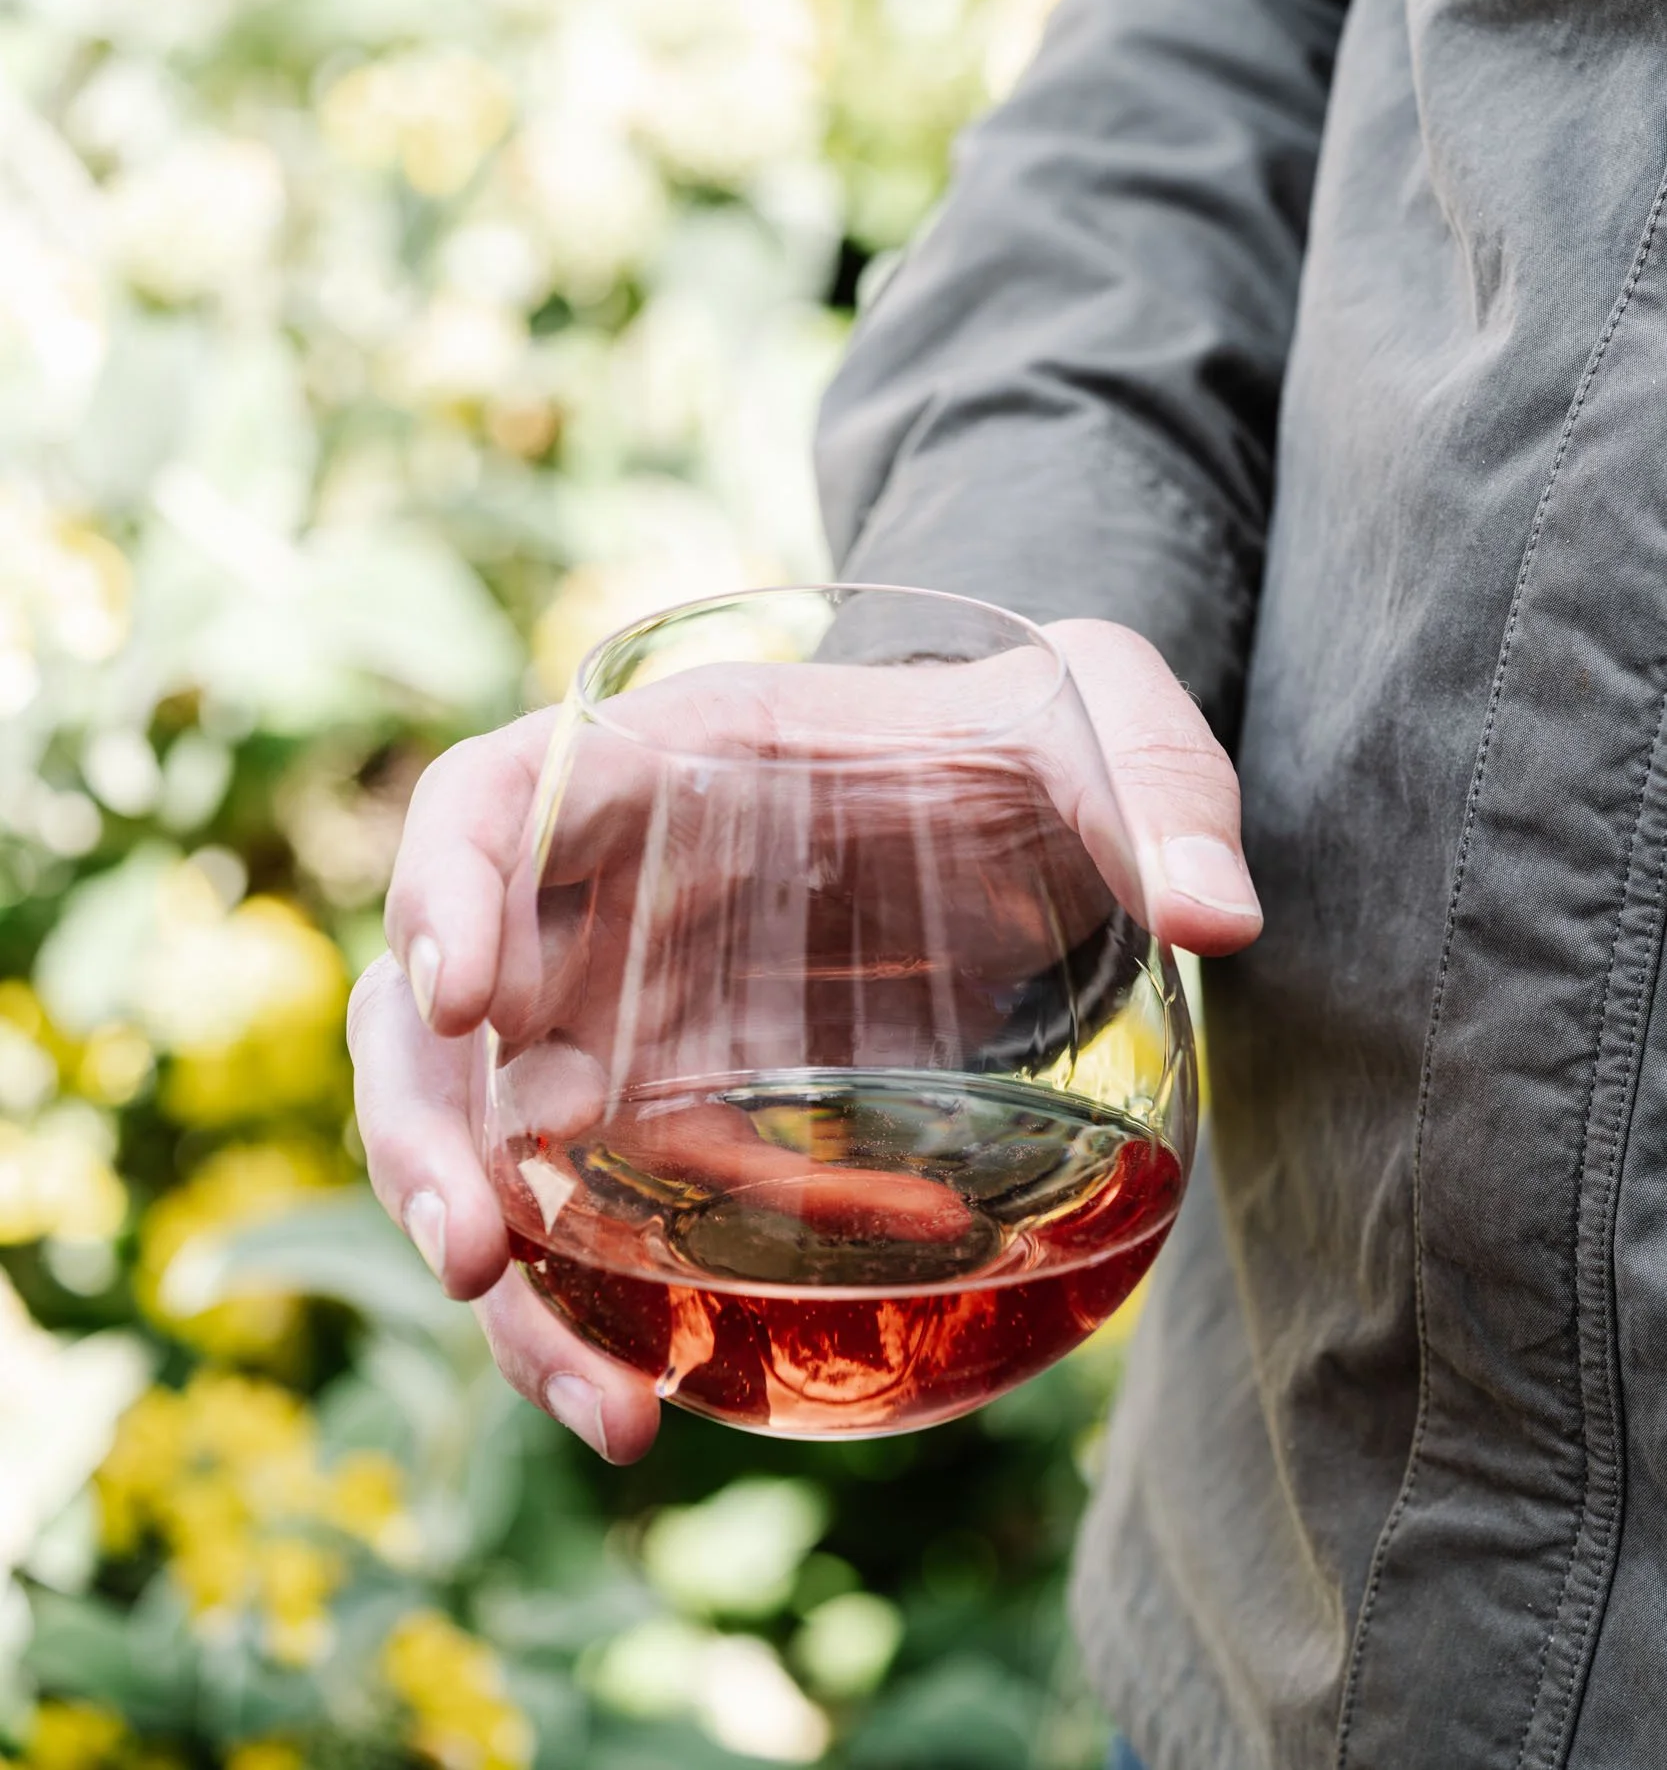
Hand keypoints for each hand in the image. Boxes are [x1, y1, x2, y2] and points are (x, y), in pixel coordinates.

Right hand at [347, 618, 1260, 1461]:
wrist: (1017, 823)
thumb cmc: (1031, 746)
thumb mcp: (1106, 719)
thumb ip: (1161, 785)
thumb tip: (1225, 916)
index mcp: (656, 763)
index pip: (487, 803)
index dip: (443, 888)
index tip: (466, 991)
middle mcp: (600, 895)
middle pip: (433, 1009)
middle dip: (424, 1130)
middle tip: (467, 1253)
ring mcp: (618, 1014)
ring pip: (488, 1141)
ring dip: (500, 1276)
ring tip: (604, 1405)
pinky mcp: (665, 1118)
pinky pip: (590, 1217)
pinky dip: (601, 1312)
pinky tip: (666, 1403)